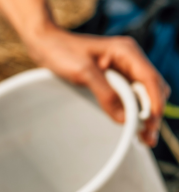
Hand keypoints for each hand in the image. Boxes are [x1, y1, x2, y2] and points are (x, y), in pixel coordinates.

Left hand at [25, 27, 169, 146]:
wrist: (45, 44)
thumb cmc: (62, 52)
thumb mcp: (84, 72)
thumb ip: (106, 94)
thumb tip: (124, 118)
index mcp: (126, 51)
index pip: (149, 78)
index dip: (154, 102)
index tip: (152, 122)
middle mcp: (129, 59)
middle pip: (152, 88)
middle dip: (152, 111)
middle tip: (147, 137)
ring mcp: (122, 68)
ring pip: (143, 93)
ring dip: (144, 113)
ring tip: (143, 137)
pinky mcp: (113, 77)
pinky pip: (129, 95)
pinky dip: (132, 109)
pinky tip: (131, 124)